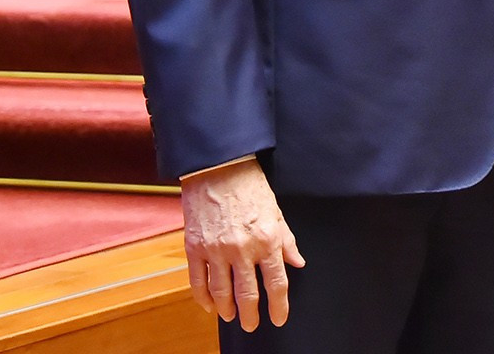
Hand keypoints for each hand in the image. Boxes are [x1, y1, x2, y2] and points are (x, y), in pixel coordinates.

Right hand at [178, 157, 303, 330]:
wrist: (219, 169)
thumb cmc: (251, 188)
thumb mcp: (277, 212)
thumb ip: (287, 240)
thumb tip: (297, 263)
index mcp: (267, 240)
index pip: (276, 282)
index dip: (279, 305)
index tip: (279, 318)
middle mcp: (242, 249)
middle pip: (248, 294)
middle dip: (252, 315)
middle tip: (253, 325)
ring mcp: (216, 250)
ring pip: (221, 292)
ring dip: (227, 310)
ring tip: (232, 317)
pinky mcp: (195, 248)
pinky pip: (198, 282)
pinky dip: (203, 298)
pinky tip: (209, 306)